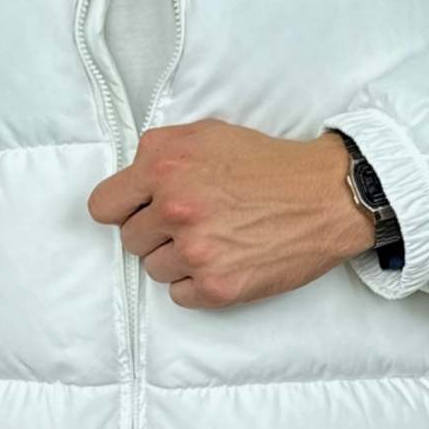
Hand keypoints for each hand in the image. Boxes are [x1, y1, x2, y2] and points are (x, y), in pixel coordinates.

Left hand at [87, 120, 374, 308]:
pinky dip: (196, 283)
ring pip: (154, 268)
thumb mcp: (206, 134)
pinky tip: (224, 260)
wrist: (326, 196)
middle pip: (131, 239)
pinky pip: (179, 294)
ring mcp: (195, 250)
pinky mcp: (216, 286)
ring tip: (215, 238)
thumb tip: (131, 182)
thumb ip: (160, 153)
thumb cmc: (269, 164)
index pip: (102, 206)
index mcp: (164, 165)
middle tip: (193, 220)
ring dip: (177, 258)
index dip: (123, 207)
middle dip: (156, 231)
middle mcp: (174, 207)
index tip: (141, 209)